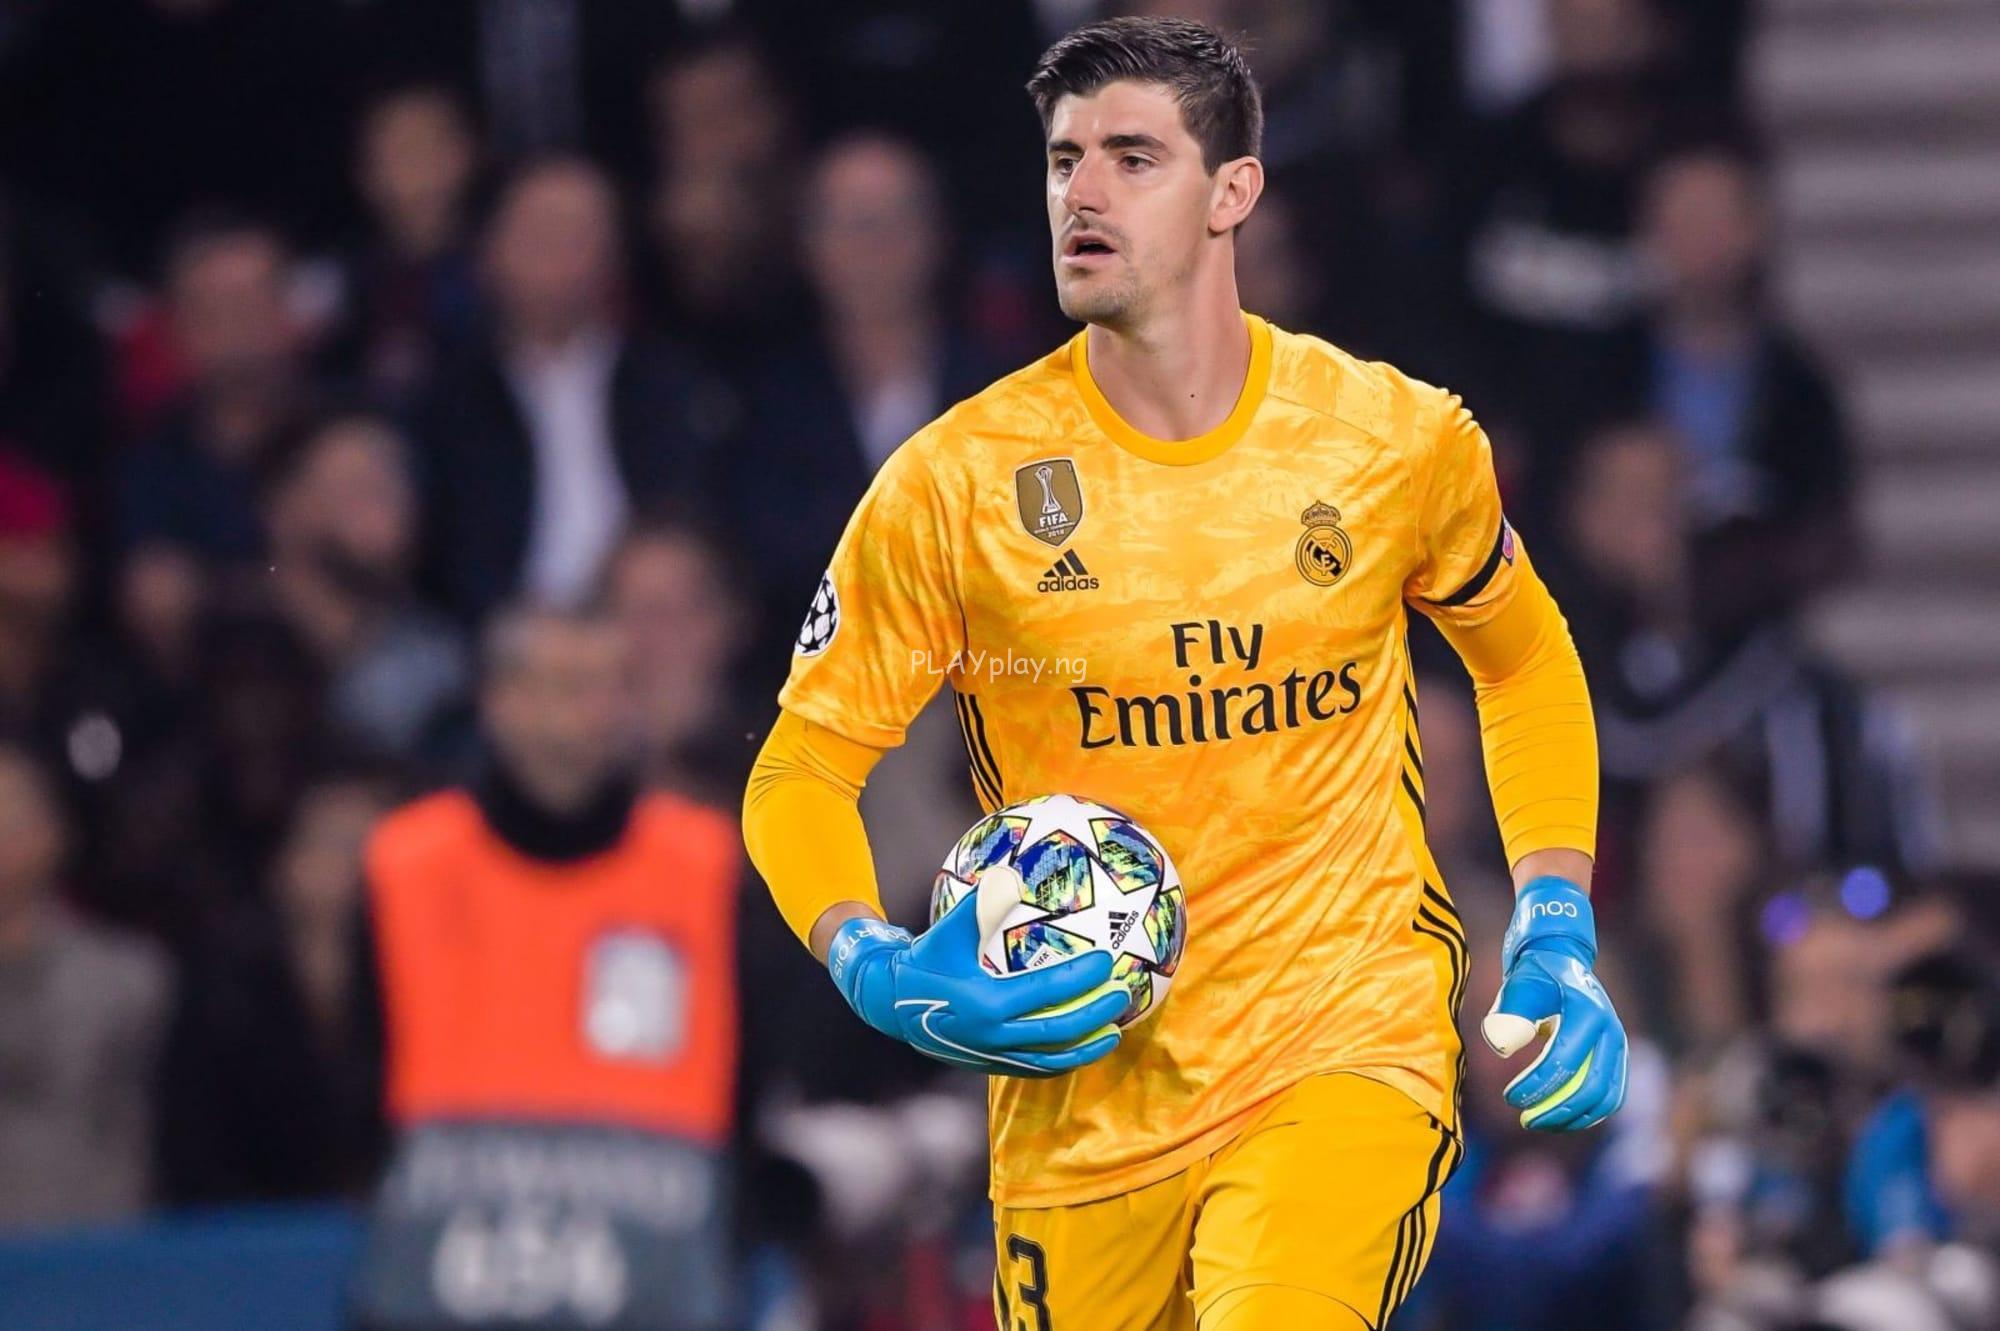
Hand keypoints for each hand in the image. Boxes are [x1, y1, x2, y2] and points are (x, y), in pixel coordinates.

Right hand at [827, 887, 1127, 1077]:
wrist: (891, 1005)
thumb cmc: (924, 961)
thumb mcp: (948, 931)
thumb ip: (980, 905)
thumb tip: (1009, 874)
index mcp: (986, 1002)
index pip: (1046, 990)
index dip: (1080, 977)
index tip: (1105, 961)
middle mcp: (993, 1035)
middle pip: (1058, 1030)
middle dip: (1095, 1015)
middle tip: (1122, 996)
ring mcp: (992, 1056)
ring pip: (1050, 1059)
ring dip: (1085, 1048)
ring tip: (1114, 1033)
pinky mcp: (990, 1066)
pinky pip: (1034, 1068)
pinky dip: (1061, 1060)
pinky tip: (1081, 1048)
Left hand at [1481, 876, 1628, 1130]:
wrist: (1561, 959)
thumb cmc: (1534, 973)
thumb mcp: (1518, 983)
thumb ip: (1509, 1012)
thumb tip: (1502, 1048)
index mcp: (1587, 1011)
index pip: (1564, 1061)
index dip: (1536, 1086)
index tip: (1509, 1097)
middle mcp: (1611, 1030)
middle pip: (1590, 1087)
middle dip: (1556, 1110)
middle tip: (1524, 1119)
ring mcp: (1619, 1045)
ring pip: (1606, 1099)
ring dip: (1573, 1118)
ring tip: (1538, 1122)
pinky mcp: (1617, 1058)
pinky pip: (1611, 1096)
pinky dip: (1588, 1114)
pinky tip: (1559, 1119)